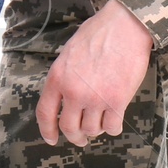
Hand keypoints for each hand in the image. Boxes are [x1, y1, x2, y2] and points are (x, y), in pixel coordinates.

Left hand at [36, 0, 152, 147]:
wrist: (123, 27)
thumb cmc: (96, 35)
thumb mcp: (68, 54)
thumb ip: (64, 78)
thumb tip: (63, 98)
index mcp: (57, 78)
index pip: (45, 113)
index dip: (47, 130)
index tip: (51, 139)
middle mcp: (73, 92)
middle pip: (69, 127)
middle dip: (75, 137)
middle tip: (81, 138)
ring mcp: (95, 98)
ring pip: (92, 130)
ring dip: (96, 129)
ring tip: (100, 120)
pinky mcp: (117, 101)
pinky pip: (112, 127)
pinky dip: (113, 127)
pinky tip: (114, 119)